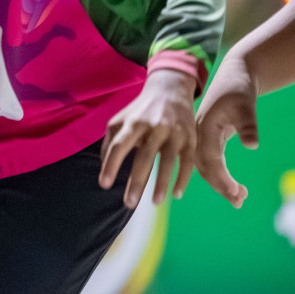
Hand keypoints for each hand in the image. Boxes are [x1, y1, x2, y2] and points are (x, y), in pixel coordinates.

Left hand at [100, 68, 197, 208]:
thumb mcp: (119, 120)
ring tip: (155, 203)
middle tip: (129, 204)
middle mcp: (154, 126)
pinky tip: (176, 194)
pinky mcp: (190, 137)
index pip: (119, 146)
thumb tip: (104, 167)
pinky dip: (183, 179)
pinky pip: (187, 162)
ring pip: (168, 161)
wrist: (170, 90)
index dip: (111, 165)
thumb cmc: (139, 111)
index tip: (104, 184)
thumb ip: (110, 142)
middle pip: (144, 157)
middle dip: (136, 182)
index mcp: (132, 122)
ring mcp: (174, 132)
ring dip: (162, 184)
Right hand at [194, 51, 259, 208]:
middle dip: (221, 186)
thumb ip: (248, 125)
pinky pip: (209, 161)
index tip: (236, 194)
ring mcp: (202, 137)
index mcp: (204, 127)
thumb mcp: (245, 104)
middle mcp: (199, 134)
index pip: (209, 159)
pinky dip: (220, 175)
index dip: (221, 178)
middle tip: (239, 202)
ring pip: (206, 167)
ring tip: (240, 198)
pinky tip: (232, 186)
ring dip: (220, 183)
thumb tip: (253, 145)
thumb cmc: (239, 88)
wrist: (233, 75)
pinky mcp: (208, 138)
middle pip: (204, 167)